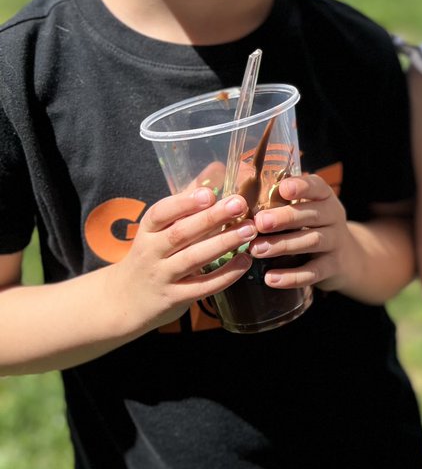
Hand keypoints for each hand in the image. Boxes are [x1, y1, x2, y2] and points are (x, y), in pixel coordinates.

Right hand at [115, 187, 255, 330]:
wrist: (125, 301)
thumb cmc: (152, 255)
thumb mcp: (159, 229)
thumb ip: (186, 201)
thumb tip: (216, 167)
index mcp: (148, 230)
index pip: (160, 213)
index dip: (184, 203)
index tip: (208, 193)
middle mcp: (151, 252)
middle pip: (180, 234)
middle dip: (211, 218)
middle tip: (239, 205)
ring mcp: (162, 277)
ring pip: (193, 259)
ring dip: (223, 243)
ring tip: (250, 230)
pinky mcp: (175, 298)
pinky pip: (202, 287)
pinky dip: (225, 275)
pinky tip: (244, 261)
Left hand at [248, 173, 354, 291]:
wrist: (347, 258)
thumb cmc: (314, 226)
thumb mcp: (307, 209)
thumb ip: (283, 200)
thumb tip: (243, 188)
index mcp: (325, 198)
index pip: (317, 187)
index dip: (302, 186)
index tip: (283, 188)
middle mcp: (334, 217)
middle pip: (312, 214)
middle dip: (285, 218)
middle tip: (260, 222)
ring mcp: (336, 242)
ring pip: (311, 241)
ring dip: (283, 245)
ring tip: (256, 250)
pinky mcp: (333, 267)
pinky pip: (313, 272)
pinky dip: (292, 277)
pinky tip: (270, 278)